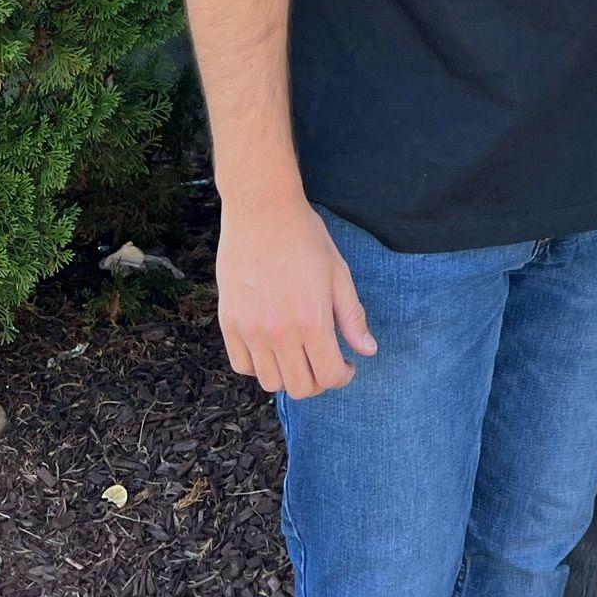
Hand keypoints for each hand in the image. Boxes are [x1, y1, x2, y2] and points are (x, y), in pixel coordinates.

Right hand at [215, 193, 376, 398]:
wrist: (261, 209)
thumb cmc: (304, 236)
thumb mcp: (338, 272)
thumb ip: (352, 316)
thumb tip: (368, 350)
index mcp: (312, 319)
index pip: (328, 376)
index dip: (342, 377)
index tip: (345, 365)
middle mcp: (279, 331)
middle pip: (299, 388)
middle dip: (318, 381)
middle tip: (323, 361)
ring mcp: (250, 329)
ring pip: (269, 382)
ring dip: (288, 375)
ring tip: (297, 353)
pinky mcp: (228, 322)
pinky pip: (241, 365)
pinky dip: (258, 365)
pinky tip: (271, 346)